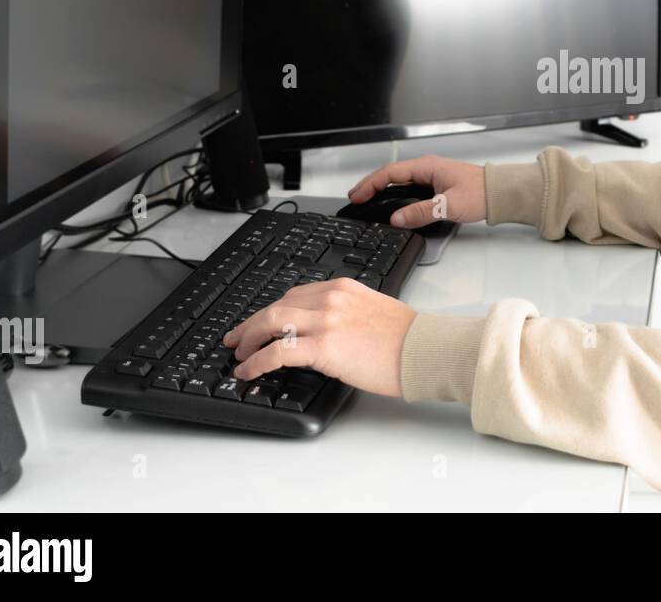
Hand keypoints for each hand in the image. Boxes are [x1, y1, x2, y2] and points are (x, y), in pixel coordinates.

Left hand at [221, 278, 415, 397]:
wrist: (424, 350)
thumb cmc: (408, 339)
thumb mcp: (374, 311)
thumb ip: (347, 313)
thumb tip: (326, 333)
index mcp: (343, 288)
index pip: (295, 294)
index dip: (271, 310)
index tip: (261, 322)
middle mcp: (330, 299)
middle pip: (276, 305)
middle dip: (250, 323)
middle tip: (237, 338)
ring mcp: (325, 321)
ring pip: (270, 322)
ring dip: (248, 340)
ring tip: (240, 356)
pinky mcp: (323, 347)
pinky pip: (277, 352)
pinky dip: (257, 362)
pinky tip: (249, 371)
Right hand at [346, 154, 485, 228]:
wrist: (501, 193)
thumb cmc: (481, 193)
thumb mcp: (448, 205)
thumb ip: (421, 212)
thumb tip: (397, 218)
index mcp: (426, 167)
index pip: (389, 174)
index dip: (370, 185)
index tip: (357, 196)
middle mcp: (427, 168)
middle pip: (391, 175)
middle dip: (371, 185)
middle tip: (355, 197)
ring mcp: (431, 175)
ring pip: (399, 180)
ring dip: (382, 188)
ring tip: (368, 199)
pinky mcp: (437, 184)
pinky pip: (409, 186)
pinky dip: (395, 192)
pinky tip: (392, 202)